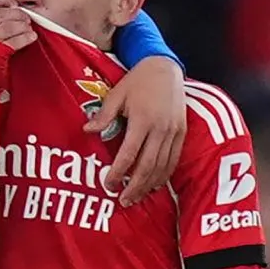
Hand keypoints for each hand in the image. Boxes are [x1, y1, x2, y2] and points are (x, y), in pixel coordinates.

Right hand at [0, 0, 35, 49]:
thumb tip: (4, 4)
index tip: (12, 3)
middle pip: (0, 13)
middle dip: (17, 13)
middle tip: (24, 16)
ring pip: (9, 25)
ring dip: (22, 24)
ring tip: (27, 26)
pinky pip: (15, 41)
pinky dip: (26, 37)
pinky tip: (30, 36)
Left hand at [90, 56, 186, 205]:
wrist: (166, 68)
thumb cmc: (137, 81)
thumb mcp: (116, 94)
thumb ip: (103, 115)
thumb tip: (87, 131)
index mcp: (142, 120)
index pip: (129, 155)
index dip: (118, 173)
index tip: (108, 185)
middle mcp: (160, 129)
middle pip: (147, 166)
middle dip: (134, 187)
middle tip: (122, 201)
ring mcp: (174, 132)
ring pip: (162, 167)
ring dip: (148, 185)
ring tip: (135, 198)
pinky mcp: (182, 132)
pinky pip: (174, 159)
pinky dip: (164, 175)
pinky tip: (154, 185)